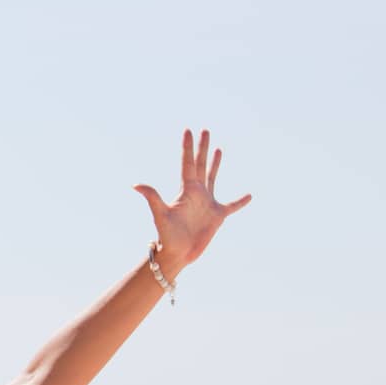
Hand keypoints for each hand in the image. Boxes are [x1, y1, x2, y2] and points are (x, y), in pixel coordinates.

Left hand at [132, 128, 251, 270]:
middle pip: (200, 165)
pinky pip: (232, 206)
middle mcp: (197, 193)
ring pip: (213, 178)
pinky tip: (249, 195)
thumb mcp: (161, 215)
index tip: (189, 131)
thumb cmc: (167, 235)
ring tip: (218, 149)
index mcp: (186, 190)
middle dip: (203, 148)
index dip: (188, 147)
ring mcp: (207, 203)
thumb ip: (152, 198)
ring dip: (215, 164)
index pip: (187, 163)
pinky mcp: (217, 216)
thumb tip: (136, 184)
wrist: (177, 254)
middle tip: (205, 131)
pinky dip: (241, 201)